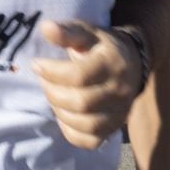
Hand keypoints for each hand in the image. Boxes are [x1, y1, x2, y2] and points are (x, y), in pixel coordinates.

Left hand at [32, 20, 144, 149]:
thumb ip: (68, 32)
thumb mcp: (87, 32)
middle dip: (54, 93)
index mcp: (112, 64)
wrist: (132, 63)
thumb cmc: (102, 47)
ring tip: (53, 96)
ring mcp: (120, 113)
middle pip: (81, 102)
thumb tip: (45, 28)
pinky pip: (91, 141)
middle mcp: (119, 91)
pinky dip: (72, 133)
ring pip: (86, 124)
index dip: (52, 72)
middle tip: (44, 82)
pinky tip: (63, 116)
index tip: (37, 64)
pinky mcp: (114, 128)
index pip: (79, 75)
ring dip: (60, 112)